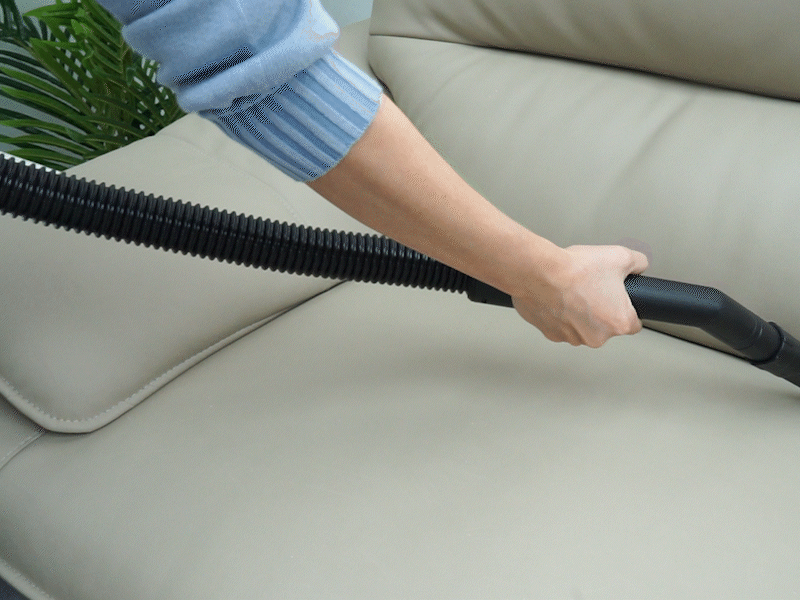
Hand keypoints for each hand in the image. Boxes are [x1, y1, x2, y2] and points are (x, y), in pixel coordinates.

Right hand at [511, 245, 648, 347]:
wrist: (539, 273)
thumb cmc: (575, 270)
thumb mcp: (619, 256)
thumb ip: (638, 263)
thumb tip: (639, 265)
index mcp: (618, 322)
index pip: (634, 324)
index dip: (627, 310)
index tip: (620, 302)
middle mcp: (596, 336)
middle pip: (605, 326)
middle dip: (600, 310)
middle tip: (592, 289)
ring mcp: (571, 338)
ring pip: (581, 328)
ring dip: (579, 314)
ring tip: (572, 291)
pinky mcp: (550, 334)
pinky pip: (560, 326)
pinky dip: (559, 314)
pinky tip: (557, 297)